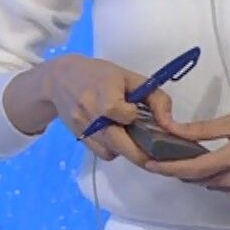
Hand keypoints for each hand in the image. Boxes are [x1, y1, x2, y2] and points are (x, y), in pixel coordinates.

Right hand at [28, 54, 176, 167]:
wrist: (59, 79)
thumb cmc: (100, 75)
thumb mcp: (130, 78)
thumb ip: (156, 98)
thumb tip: (170, 124)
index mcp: (103, 91)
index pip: (118, 111)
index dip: (131, 115)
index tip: (136, 111)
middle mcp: (89, 111)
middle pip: (116, 142)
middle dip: (140, 153)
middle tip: (157, 154)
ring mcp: (82, 127)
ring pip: (111, 151)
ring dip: (126, 150)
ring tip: (134, 139)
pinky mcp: (78, 137)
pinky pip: (102, 153)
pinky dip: (114, 150)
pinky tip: (118, 138)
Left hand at [144, 109, 229, 198]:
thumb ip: (202, 129)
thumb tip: (171, 129)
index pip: (193, 168)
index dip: (168, 168)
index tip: (148, 163)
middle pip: (197, 179)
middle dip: (178, 170)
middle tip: (163, 156)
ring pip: (208, 185)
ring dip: (195, 174)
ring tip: (187, 158)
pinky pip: (222, 190)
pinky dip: (212, 180)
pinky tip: (213, 167)